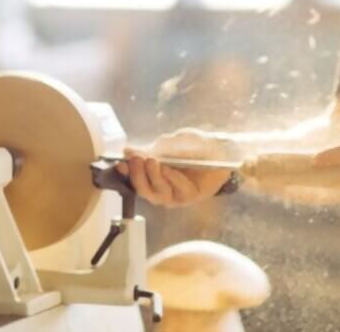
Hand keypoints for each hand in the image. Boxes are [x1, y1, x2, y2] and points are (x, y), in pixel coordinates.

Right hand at [116, 128, 234, 206]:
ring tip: (152, 161)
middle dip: (138, 175)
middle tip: (137, 159)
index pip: (134, 178)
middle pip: (143, 189)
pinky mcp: (190, 197)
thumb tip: (128, 151)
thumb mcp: (171, 142)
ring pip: (158, 192)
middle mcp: (161, 190)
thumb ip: (152, 149)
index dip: (125, 173)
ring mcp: (175, 196)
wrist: (220, 153)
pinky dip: (172, 178)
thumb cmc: (193, 148)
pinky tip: (169, 169)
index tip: (119, 163)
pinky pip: (178, 189)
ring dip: (154, 176)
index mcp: (152, 177)